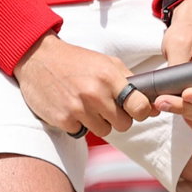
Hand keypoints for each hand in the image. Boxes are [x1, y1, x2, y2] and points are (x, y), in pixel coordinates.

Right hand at [14, 32, 148, 137]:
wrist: (39, 59)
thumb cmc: (76, 62)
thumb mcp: (106, 63)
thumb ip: (130, 82)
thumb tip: (152, 106)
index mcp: (109, 77)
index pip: (138, 106)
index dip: (141, 111)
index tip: (137, 110)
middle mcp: (95, 93)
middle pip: (124, 124)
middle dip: (119, 118)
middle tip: (107, 106)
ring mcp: (78, 108)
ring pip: (104, 131)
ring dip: (99, 122)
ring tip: (87, 105)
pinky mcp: (62, 119)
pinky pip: (82, 132)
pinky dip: (79, 124)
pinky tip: (71, 108)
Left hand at [156, 0, 191, 134]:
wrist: (188, 31)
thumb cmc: (186, 34)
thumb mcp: (178, 43)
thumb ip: (177, 66)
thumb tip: (170, 89)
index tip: (185, 94)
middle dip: (188, 108)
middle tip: (162, 101)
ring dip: (189, 117)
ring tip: (165, 104)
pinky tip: (175, 109)